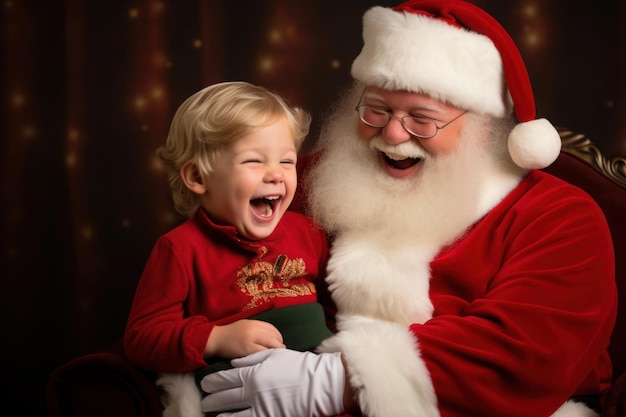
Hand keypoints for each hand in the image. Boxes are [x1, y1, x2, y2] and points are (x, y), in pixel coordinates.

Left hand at [200, 348, 344, 416]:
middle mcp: (251, 391)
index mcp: (252, 373)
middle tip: (205, 401)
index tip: (206, 383)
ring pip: (230, 412)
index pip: (225, 378)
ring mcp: (257, 406)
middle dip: (212, 399)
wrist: (316, 383)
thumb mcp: (274, 356)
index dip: (213, 381)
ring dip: (219, 413)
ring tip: (211, 412)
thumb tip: (234, 362)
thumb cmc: (296, 366)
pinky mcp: (266, 416)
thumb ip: (251, 359)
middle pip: (224, 396)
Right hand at [205, 320, 284, 358]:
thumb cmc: (231, 333)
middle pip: (274, 337)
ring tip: (276, 357)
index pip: (273, 329)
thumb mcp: (245, 325)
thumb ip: (258, 329)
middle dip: (280, 345)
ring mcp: (251, 340)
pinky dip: (267, 356)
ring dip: (276, 351)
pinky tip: (267, 360)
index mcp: (254, 323)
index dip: (279, 337)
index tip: (279, 343)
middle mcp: (254, 330)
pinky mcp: (246, 350)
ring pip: (271, 345)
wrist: (215, 339)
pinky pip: (262, 353)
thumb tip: (272, 337)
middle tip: (281, 351)